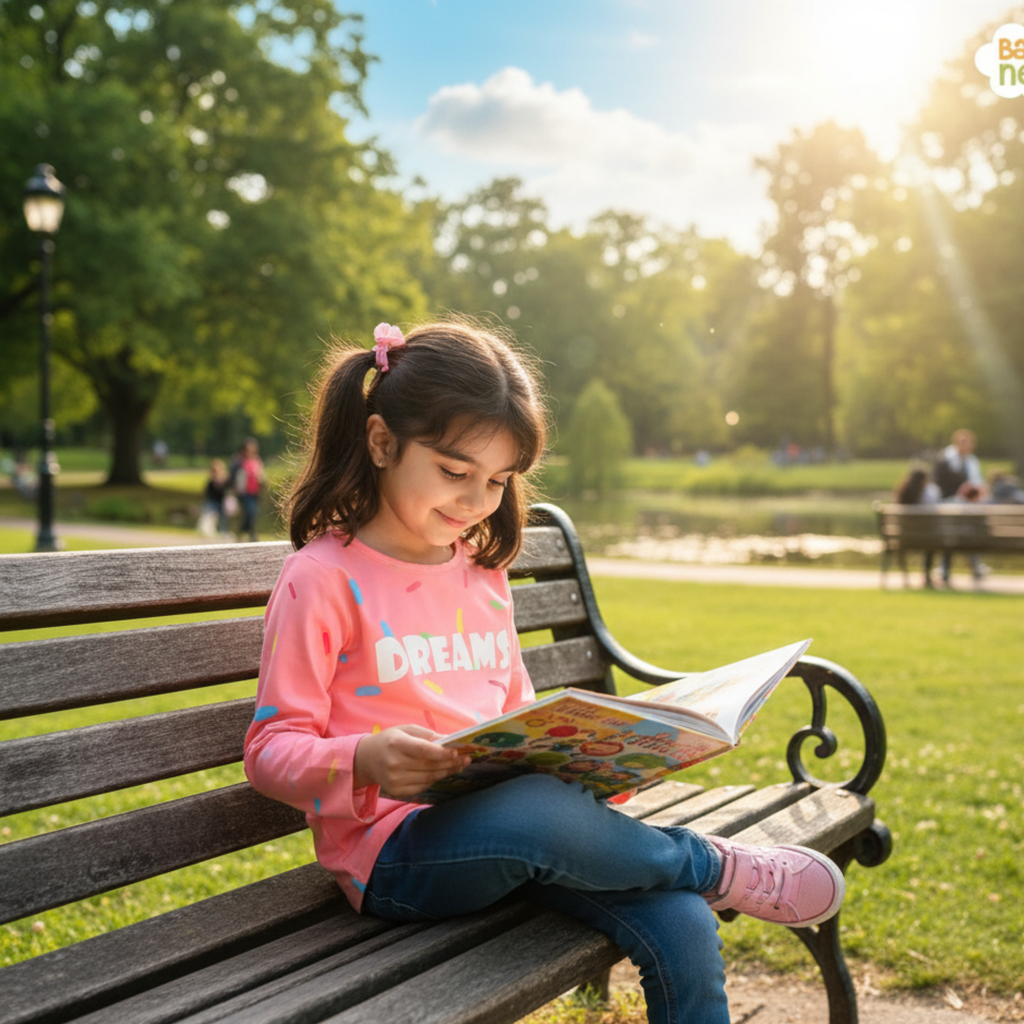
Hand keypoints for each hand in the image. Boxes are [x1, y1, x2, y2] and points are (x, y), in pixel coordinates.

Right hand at [354, 725, 470, 797]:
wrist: (367, 759)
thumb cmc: (391, 740)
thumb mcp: (406, 730)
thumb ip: (427, 734)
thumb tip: (450, 740)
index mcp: (396, 743)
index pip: (423, 750)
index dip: (441, 753)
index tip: (457, 751)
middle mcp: (393, 763)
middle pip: (429, 766)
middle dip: (450, 762)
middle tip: (466, 758)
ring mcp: (394, 780)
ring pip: (429, 778)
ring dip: (447, 771)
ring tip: (459, 764)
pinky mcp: (397, 791)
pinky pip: (423, 786)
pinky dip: (435, 779)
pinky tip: (442, 772)